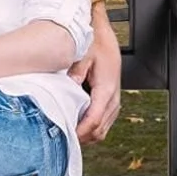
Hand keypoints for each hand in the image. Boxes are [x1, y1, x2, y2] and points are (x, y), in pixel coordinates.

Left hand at [71, 5, 121, 143]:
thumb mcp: (83, 54)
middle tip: (63, 138)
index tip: (66, 135)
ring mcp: (113, 102)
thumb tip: (68, 87)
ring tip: (68, 133)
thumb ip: (76, 71)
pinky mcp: (110, 101)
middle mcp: (113, 99)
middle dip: (82, 137)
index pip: (94, 120)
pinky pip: (103, 121)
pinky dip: (91, 127)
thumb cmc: (96, 43)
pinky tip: (77, 123)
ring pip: (103, 129)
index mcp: (106, 90)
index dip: (80, 131)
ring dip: (87, 134)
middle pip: (99, 130)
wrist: (107, 37)